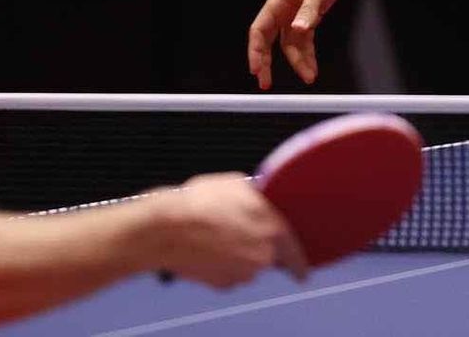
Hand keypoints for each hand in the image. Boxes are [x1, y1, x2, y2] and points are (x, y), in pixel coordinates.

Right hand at [158, 174, 306, 287]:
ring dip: (237, 254)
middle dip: (255, 245)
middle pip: (267, 255)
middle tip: (234, 230)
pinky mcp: (222, 284)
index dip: (299, 263)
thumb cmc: (200, 202)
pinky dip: (220, 265)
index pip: (295, 253)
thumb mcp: (238, 184)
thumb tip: (262, 199)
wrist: (166, 228)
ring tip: (214, 235)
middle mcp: (263, 256)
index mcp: (273, 229)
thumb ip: (259, 198)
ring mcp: (242, 273)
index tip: (302, 273)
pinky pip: (228, 274)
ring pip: (247, 265)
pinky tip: (206, 248)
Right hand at [248, 0, 351, 88]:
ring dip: (297, 62)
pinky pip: (304, 41)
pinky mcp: (308, 18)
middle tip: (266, 83)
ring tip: (308, 77)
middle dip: (267, 63)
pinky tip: (312, 68)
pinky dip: (307, 55)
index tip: (256, 69)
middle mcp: (282, 11)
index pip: (259, 31)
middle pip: (269, 42)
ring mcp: (294, 16)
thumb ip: (309, 10)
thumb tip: (299, 29)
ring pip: (290, 45)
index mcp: (277, 2)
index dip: (255, 51)